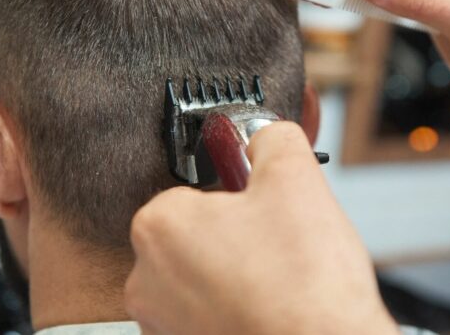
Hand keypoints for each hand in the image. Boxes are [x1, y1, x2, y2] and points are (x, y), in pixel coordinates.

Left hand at [125, 122, 398, 334]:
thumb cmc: (303, 288)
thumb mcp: (295, 178)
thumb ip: (272, 138)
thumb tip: (265, 134)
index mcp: (160, 226)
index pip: (194, 190)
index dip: (237, 195)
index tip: (263, 206)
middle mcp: (146, 280)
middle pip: (197, 236)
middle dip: (237, 235)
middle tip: (278, 245)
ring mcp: (163, 325)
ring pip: (205, 279)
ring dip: (237, 275)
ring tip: (279, 281)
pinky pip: (210, 316)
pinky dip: (236, 311)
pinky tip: (270, 310)